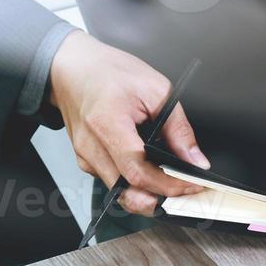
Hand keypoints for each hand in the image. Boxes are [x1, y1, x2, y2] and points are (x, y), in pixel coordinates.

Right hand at [48, 30, 209, 215]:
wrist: (70, 67)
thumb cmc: (107, 71)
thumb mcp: (155, 89)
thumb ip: (178, 129)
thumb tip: (195, 161)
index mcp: (106, 123)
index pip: (138, 171)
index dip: (168, 185)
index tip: (192, 186)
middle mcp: (91, 145)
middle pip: (128, 190)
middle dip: (161, 198)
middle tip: (186, 194)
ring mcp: (85, 156)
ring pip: (121, 192)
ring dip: (149, 195)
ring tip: (172, 186)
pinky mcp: (86, 161)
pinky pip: (113, 182)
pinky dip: (135, 184)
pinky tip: (152, 174)